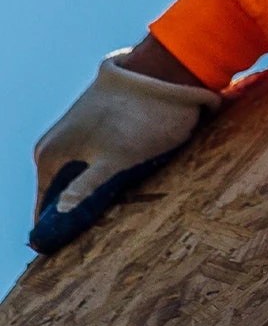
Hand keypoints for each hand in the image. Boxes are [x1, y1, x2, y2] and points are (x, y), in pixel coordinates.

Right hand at [30, 46, 220, 253]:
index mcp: (50, 155)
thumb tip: (60, 211)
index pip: (44, 207)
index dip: (55, 231)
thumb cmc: (142, 117)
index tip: (65, 256)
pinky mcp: (101, 127)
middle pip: (63, 193)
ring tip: (114, 223)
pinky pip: (97, 164)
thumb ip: (88, 187)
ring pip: (82, 178)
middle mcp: (58, 144)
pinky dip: (107, 180)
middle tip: (98, 243)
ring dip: (95, 197)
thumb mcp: (117, 159)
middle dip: (77, 216)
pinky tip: (125, 193)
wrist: (165, 70)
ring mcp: (79, 134)